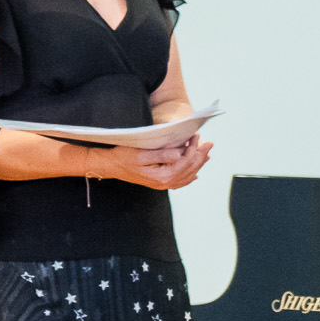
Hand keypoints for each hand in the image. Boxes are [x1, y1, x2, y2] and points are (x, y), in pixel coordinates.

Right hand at [93, 138, 212, 189]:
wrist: (110, 166)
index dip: (193, 148)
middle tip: (210, 143)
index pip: (185, 162)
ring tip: (206, 154)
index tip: (197, 136)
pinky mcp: (160, 182)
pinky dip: (189, 175)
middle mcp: (165, 183)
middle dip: (200, 155)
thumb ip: (161, 154)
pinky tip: (195, 172)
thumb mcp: (141, 153)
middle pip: (189, 169)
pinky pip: (180, 181)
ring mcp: (163, 185)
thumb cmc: (123, 156)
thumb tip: (179, 154)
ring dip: (197, 164)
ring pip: (187, 175)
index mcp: (162, 176)